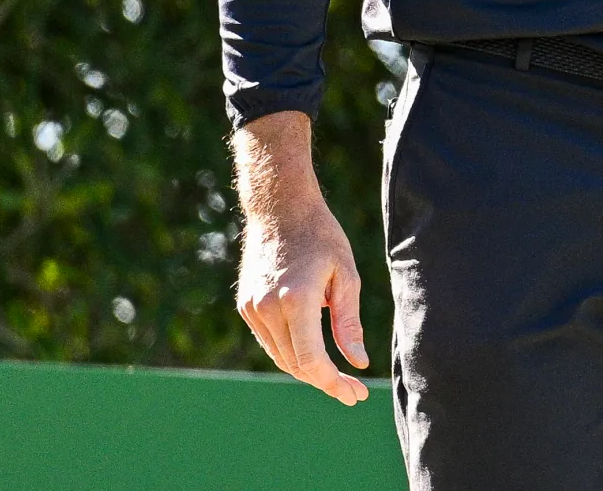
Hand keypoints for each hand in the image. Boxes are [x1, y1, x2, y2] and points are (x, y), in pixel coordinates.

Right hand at [231, 112, 369, 405]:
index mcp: (296, 300)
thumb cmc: (321, 236)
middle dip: (325, 382)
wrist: (279, 210)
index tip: (355, 393)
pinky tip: (313, 353)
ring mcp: (252, 308)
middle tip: (353, 391)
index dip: (333, 383)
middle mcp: (267, 308)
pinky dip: (292, 352)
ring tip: (337, 377)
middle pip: (295, 364)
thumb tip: (356, 362)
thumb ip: (349, 322)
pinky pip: (271, 342)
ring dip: (308, 370)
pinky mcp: (246, 306)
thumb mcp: (346, 274)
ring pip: (281, 357)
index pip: (311, 361)